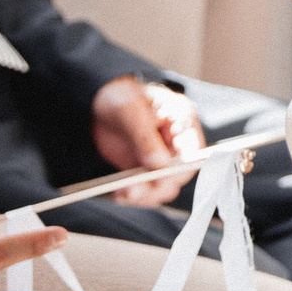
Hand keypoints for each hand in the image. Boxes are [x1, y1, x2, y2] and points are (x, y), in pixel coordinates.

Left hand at [90, 77, 204, 207]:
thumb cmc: (119, 95)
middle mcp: (177, 141)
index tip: (158, 178)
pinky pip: (147, 190)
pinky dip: (135, 196)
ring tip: (123, 192)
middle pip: (179, 174)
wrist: (98, 101)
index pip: (193, 151)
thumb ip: (145, 137)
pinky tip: (120, 193)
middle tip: (133, 189)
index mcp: (181, 119)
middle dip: (157, 185)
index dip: (180, 168)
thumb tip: (160, 165)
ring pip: (164, 187)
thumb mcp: (130, 110)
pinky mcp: (146, 169)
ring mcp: (162, 157)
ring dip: (145, 195)